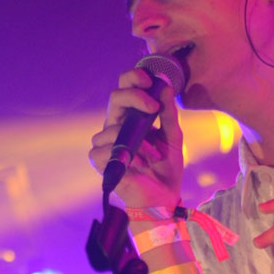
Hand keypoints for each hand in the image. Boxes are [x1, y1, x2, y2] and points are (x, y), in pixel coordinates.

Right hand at [89, 67, 183, 207]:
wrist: (163, 195)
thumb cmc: (166, 166)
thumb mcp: (173, 136)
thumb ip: (168, 112)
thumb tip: (164, 85)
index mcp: (132, 116)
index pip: (126, 88)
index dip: (133, 78)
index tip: (148, 79)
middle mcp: (117, 125)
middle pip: (115, 98)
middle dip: (134, 97)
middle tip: (153, 106)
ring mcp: (107, 142)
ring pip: (112, 126)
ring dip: (139, 141)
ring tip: (154, 156)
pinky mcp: (100, 161)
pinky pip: (104, 148)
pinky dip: (127, 155)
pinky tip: (139, 164)